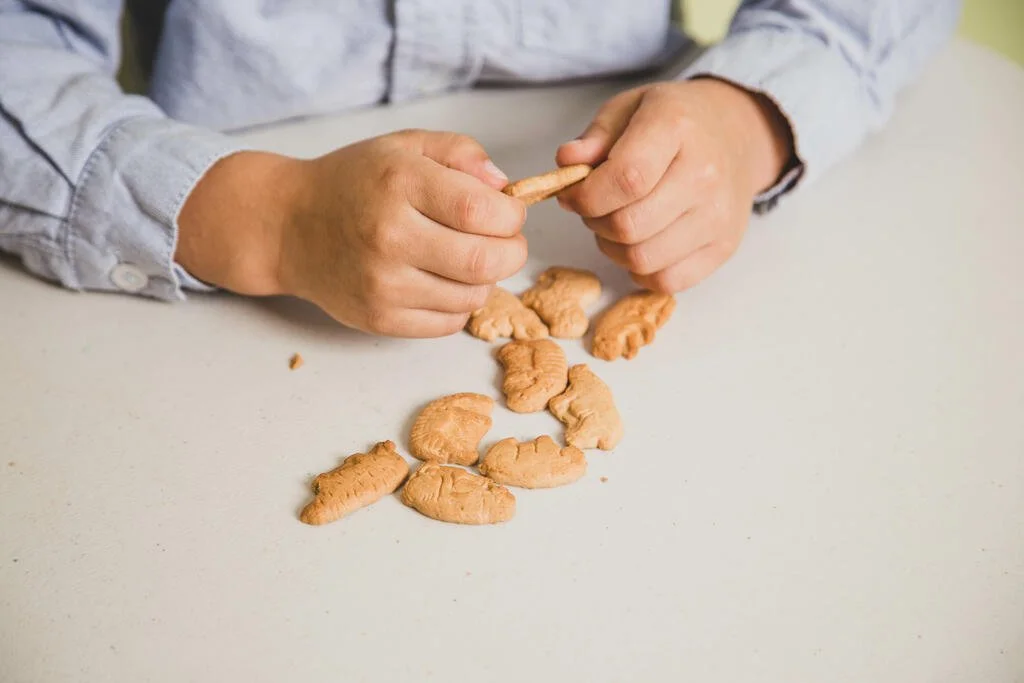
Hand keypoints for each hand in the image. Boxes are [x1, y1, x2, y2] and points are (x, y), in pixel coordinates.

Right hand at [177, 130, 527, 336]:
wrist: (288, 226)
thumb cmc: (354, 183)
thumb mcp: (404, 146)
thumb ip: (461, 152)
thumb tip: (503, 187)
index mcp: (399, 182)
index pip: (483, 211)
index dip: (512, 216)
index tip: (508, 213)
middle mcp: (389, 235)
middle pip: (485, 261)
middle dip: (510, 252)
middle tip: (503, 242)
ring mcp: (382, 283)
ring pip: (472, 296)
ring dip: (484, 279)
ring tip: (466, 258)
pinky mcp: (378, 318)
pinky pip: (448, 323)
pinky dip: (458, 304)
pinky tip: (442, 281)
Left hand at [556, 78, 792, 292]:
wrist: (736, 135)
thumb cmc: (675, 124)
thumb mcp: (629, 109)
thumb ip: (594, 137)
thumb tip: (567, 163)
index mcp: (676, 128)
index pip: (625, 178)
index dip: (586, 196)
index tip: (573, 194)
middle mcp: (704, 174)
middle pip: (628, 225)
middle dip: (595, 222)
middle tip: (596, 207)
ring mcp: (718, 215)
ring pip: (642, 259)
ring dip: (614, 248)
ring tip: (618, 223)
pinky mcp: (723, 247)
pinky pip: (666, 281)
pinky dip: (642, 269)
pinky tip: (642, 243)